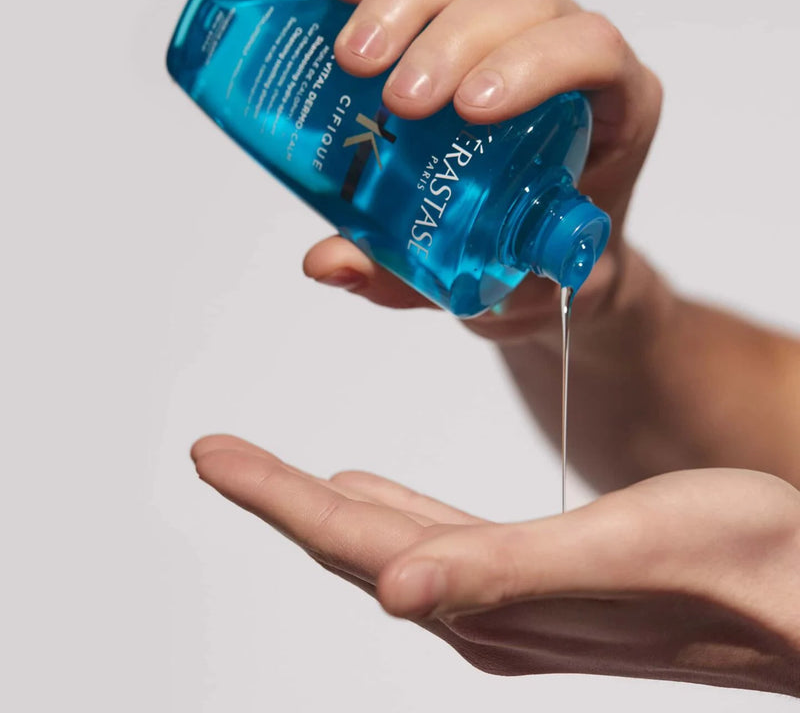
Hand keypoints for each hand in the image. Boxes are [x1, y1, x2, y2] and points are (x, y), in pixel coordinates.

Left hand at [191, 435, 799, 695]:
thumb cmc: (735, 566)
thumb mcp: (621, 556)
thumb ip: (502, 577)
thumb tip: (393, 594)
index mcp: (485, 601)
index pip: (348, 541)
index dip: (274, 494)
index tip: (211, 454)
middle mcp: (480, 606)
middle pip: (349, 541)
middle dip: (278, 493)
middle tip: (217, 454)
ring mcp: (504, 593)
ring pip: (384, 538)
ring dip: (323, 500)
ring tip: (274, 468)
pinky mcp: (535, 574)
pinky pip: (435, 536)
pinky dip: (388, 509)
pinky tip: (370, 490)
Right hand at [303, 0, 662, 339]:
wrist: (532, 255)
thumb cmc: (529, 263)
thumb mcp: (486, 286)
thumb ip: (414, 280)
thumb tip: (328, 264)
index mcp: (611, 113)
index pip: (594, 51)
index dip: (535, 64)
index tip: (469, 111)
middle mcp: (567, 55)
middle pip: (523, 1)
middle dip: (454, 42)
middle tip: (398, 101)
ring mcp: (513, 31)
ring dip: (410, 2)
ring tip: (354, 58)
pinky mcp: (461, 24)